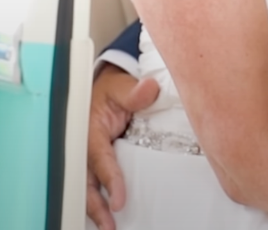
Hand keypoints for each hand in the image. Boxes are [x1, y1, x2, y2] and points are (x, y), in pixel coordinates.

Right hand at [85, 65, 159, 229]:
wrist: (106, 89)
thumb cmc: (113, 89)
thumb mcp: (122, 86)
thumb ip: (134, 91)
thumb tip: (149, 89)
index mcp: (89, 131)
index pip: (99, 160)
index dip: (110, 181)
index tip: (119, 201)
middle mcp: (84, 147)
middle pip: (86, 182)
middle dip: (95, 205)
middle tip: (109, 224)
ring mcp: (88, 156)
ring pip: (87, 187)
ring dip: (95, 208)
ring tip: (108, 227)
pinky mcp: (95, 161)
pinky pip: (94, 182)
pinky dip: (98, 198)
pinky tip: (107, 215)